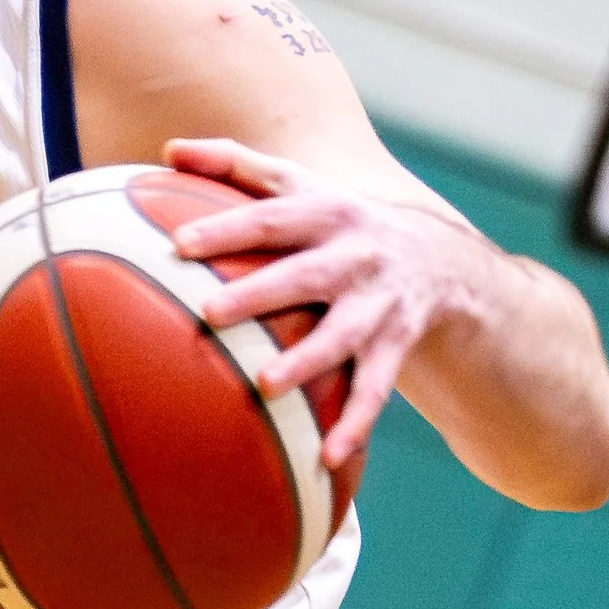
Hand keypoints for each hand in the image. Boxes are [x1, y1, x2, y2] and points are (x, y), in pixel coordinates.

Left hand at [162, 135, 491, 469]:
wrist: (441, 261)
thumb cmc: (342, 222)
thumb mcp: (303, 185)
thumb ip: (238, 165)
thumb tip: (168, 149)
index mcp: (327, 212)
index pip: (270, 217)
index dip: (226, 228)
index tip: (179, 244)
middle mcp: (356, 255)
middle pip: (305, 274)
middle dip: (260, 292)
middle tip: (212, 312)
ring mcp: (378, 304)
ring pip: (343, 336)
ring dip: (308, 362)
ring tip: (268, 387)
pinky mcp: (397, 345)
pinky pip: (376, 389)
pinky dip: (355, 424)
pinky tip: (329, 460)